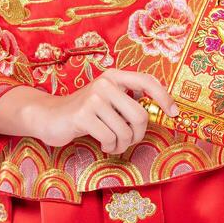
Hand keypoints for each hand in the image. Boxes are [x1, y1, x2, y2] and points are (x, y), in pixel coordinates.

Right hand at [28, 69, 177, 154]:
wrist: (49, 116)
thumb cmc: (85, 112)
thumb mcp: (108, 100)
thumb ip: (129, 102)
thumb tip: (161, 112)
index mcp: (114, 76)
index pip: (147, 81)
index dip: (164, 97)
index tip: (173, 113)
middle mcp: (105, 82)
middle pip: (140, 115)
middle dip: (138, 134)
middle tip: (128, 140)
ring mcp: (93, 98)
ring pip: (125, 131)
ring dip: (122, 144)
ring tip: (112, 142)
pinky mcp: (83, 115)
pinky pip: (110, 138)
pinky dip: (110, 147)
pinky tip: (102, 144)